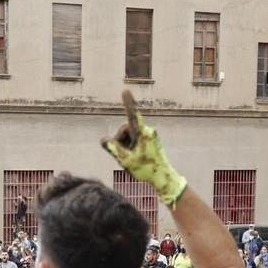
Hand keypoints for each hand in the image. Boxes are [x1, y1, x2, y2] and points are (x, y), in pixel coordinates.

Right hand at [101, 90, 187, 206]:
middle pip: (125, 129)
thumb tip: (103, 140)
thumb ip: (113, 148)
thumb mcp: (125, 160)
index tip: (125, 90)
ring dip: (125, 145)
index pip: (132, 116)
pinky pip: (134, 140)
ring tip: (131, 159)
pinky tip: (135, 159)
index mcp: (143, 134)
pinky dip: (130, 148)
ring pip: (129, 135)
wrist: (163, 177)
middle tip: (123, 157)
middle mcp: (147, 131)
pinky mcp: (149, 140)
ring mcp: (149, 135)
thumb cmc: (145, 169)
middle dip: (120, 140)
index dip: (128, 103)